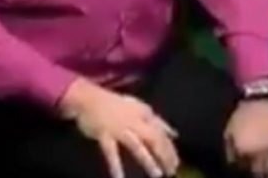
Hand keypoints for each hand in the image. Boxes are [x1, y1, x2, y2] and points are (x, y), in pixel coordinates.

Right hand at [58, 77, 179, 177]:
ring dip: (148, 160)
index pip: (162, 133)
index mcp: (145, 115)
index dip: (170, 148)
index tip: (177, 162)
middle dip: (165, 155)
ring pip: (137, 146)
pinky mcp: (105, 135)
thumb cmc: (117, 105)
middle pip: (154, 140)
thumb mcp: (141, 108)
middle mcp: (136, 122)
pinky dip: (115, 165)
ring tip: (157, 174)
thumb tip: (174, 134)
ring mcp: (120, 129)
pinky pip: (111, 152)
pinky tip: (119, 177)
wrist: (91, 98)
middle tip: (172, 170)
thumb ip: (158, 122)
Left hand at [225, 99, 267, 177]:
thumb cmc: (241, 116)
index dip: (246, 175)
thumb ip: (231, 153)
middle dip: (261, 176)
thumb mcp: (230, 133)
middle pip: (262, 171)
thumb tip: (234, 167)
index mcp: (245, 149)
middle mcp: (260, 150)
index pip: (246, 170)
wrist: (260, 99)